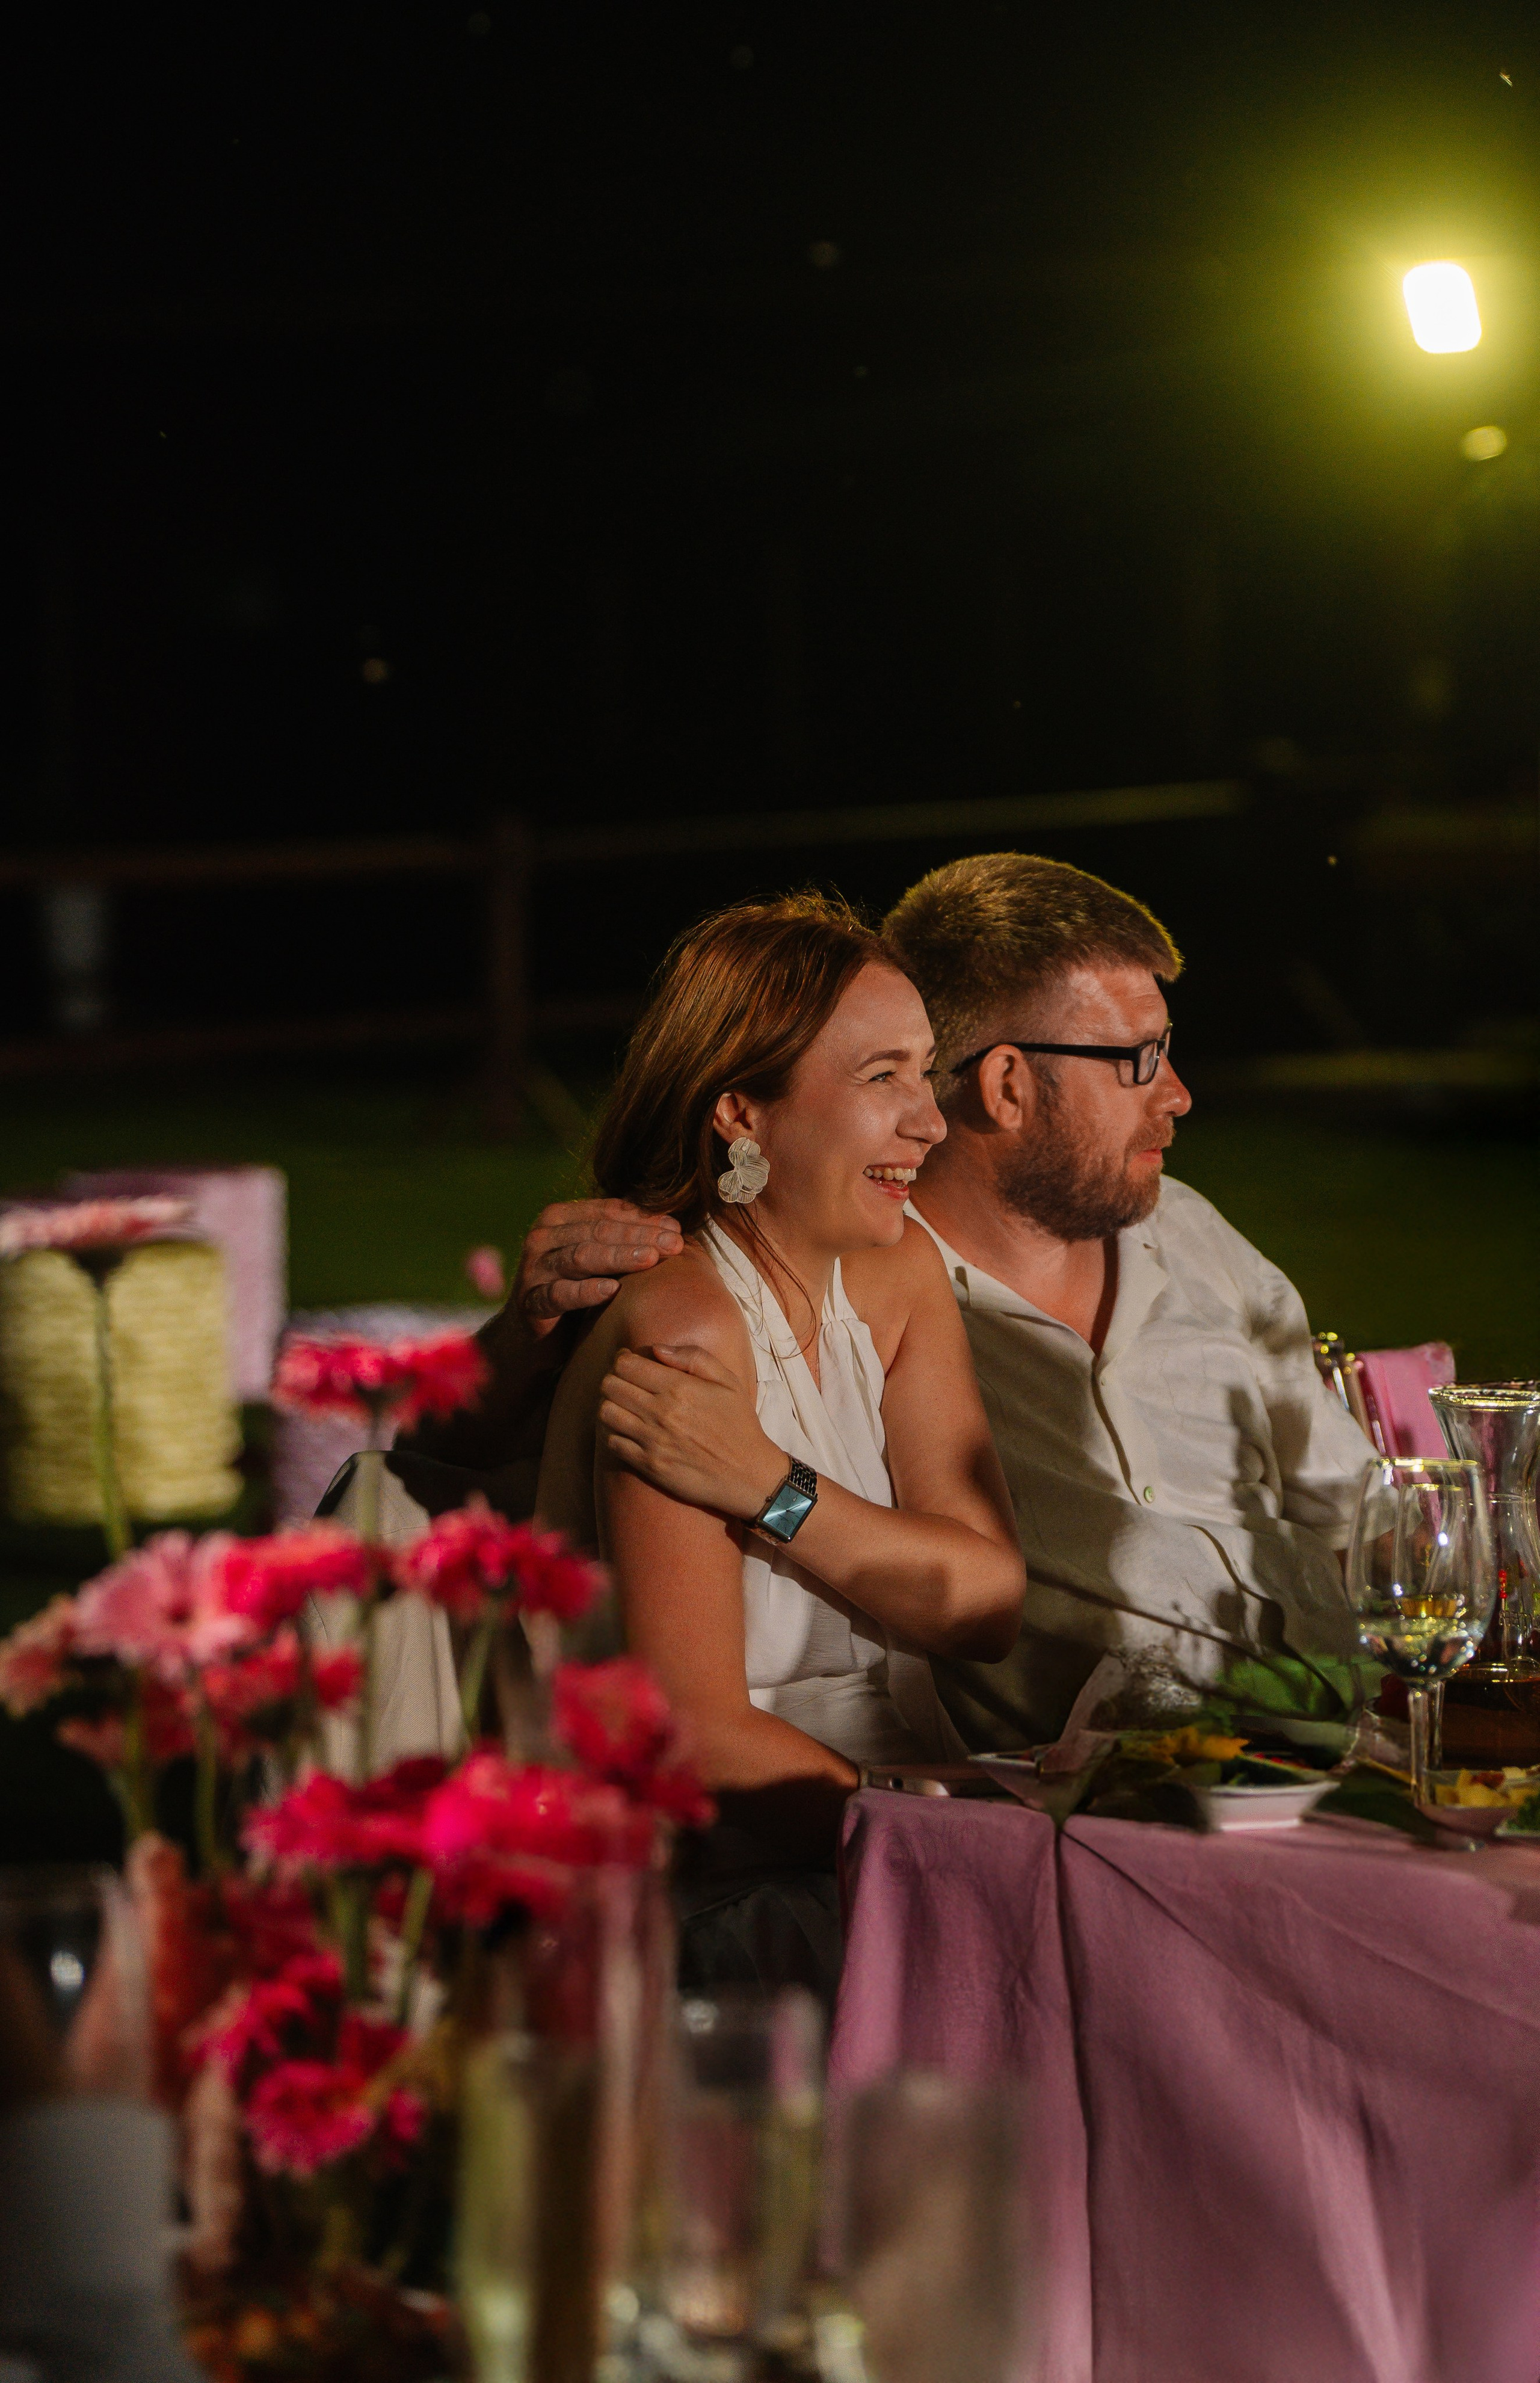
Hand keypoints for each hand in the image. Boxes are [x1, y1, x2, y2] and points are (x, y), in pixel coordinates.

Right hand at [514, 1199, 683, 1334]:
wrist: (532, 1336)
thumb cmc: (574, 1290)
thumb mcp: (597, 1260)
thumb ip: (620, 1239)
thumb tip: (672, 1225)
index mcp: (559, 1218)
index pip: (606, 1212)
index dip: (643, 1218)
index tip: (676, 1227)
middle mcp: (542, 1237)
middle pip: (597, 1231)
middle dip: (639, 1236)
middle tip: (673, 1243)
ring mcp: (533, 1269)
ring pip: (580, 1257)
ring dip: (618, 1257)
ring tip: (650, 1259)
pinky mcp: (530, 1302)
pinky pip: (559, 1294)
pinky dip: (586, 1291)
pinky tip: (612, 1291)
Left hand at [600, 1344, 788, 1520]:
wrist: (747, 1474)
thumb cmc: (739, 1424)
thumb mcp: (728, 1382)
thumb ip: (693, 1358)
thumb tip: (657, 1349)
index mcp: (679, 1388)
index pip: (626, 1366)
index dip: (622, 1360)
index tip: (629, 1362)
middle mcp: (660, 1413)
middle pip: (610, 1386)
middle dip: (613, 1379)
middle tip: (625, 1383)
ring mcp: (652, 1440)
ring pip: (606, 1413)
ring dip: (610, 1404)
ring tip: (624, 1406)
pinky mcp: (648, 1465)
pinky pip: (612, 1443)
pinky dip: (614, 1433)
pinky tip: (628, 1430)